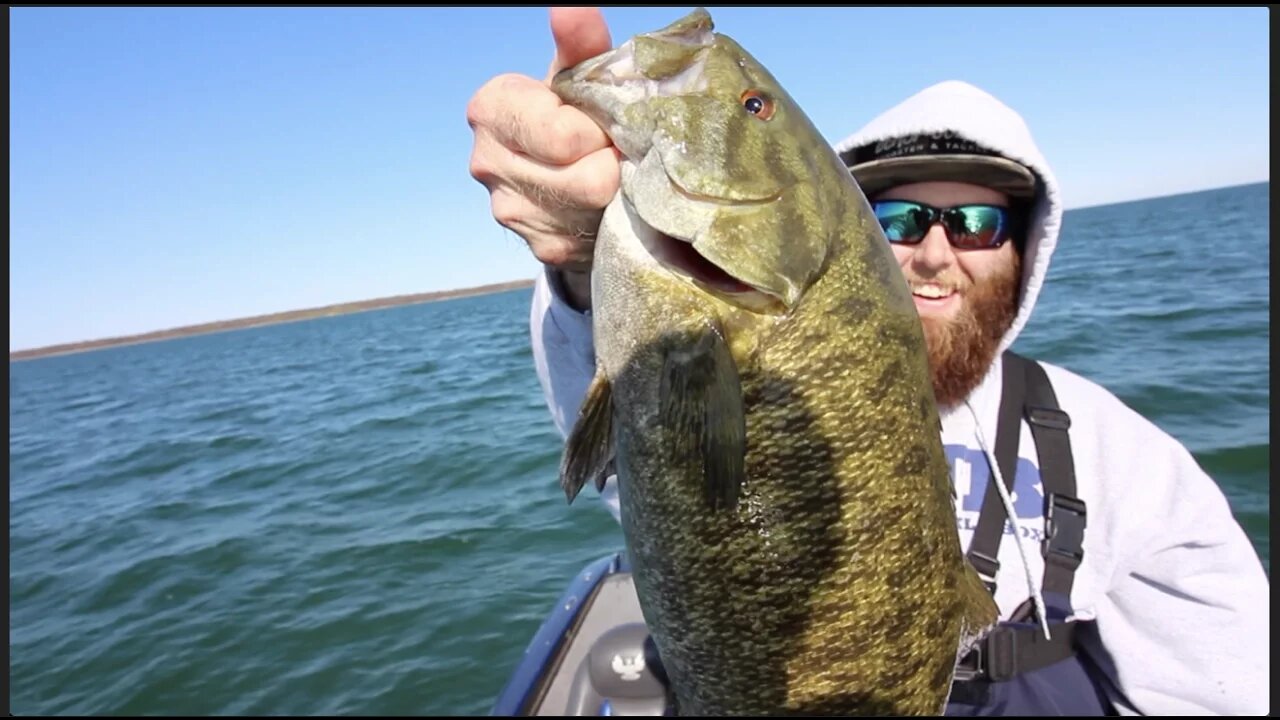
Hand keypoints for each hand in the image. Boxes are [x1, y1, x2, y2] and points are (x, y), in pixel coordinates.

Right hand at [466, 7, 619, 310]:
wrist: (564, 166)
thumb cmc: (574, 108)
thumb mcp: (577, 75)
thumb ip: (581, 45)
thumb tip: (572, 8)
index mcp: (491, 109)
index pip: (562, 135)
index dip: (599, 132)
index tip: (606, 126)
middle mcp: (487, 162)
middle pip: (583, 179)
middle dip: (612, 164)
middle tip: (620, 152)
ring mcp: (509, 211)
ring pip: (590, 212)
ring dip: (615, 194)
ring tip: (615, 174)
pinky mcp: (538, 246)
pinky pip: (590, 239)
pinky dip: (606, 221)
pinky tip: (606, 204)